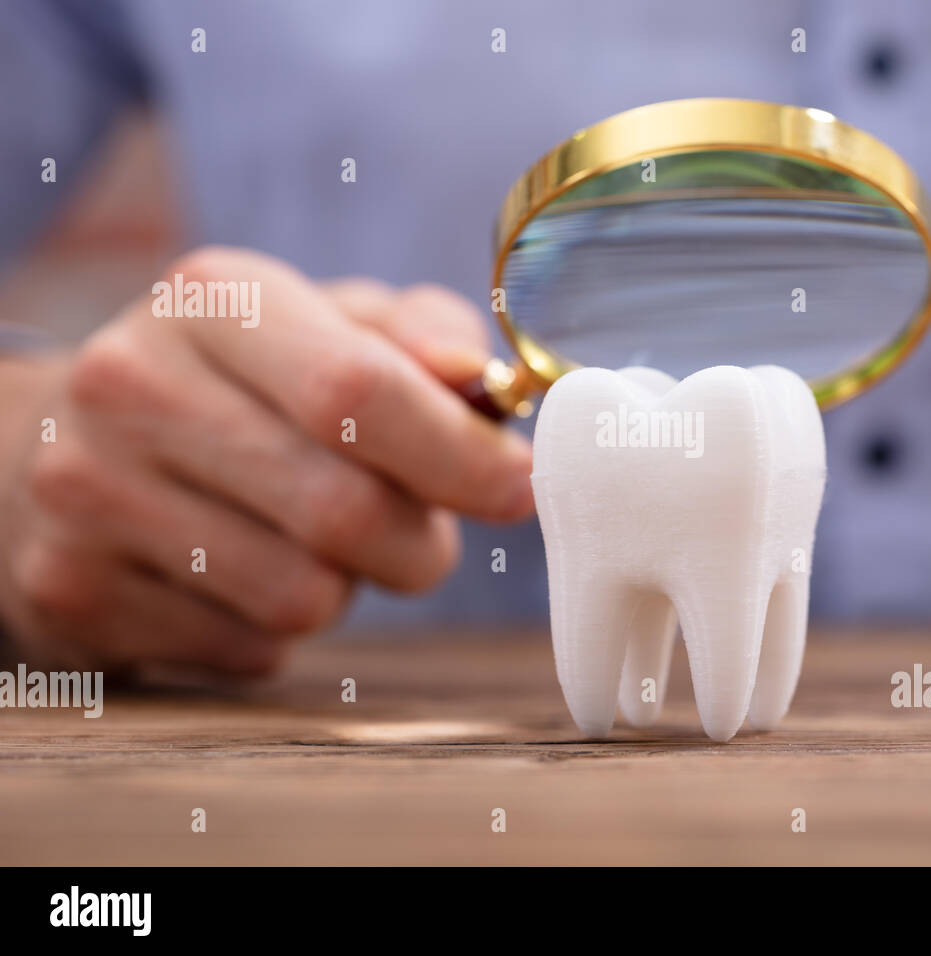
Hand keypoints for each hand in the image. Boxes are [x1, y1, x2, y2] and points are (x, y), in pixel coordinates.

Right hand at [0, 247, 532, 675]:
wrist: (61, 445)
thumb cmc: (242, 382)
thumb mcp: (329, 325)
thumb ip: (421, 339)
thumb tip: (482, 383)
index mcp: (215, 299)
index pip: (357, 392)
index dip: (461, 456)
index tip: (518, 488)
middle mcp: (131, 384)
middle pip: (343, 511)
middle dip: (419, 542)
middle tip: (422, 533)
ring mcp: (86, 491)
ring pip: (303, 597)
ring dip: (349, 588)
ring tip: (315, 542)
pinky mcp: (74, 589)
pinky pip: (249, 647)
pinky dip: (279, 627)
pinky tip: (241, 575)